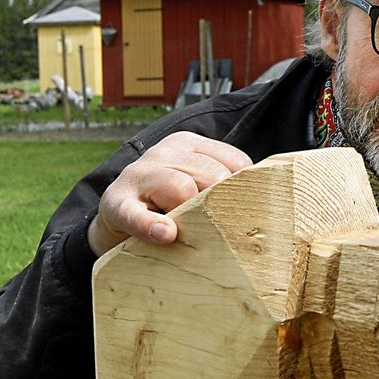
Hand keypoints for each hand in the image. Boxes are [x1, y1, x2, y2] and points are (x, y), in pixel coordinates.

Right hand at [87, 132, 251, 255]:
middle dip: (219, 205)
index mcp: (189, 144)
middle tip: (216, 227)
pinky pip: (136, 214)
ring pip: (181, 188)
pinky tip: (165, 234)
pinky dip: (152, 225)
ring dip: (191, 216)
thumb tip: (262, 204)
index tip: (240, 210)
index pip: (234, 162)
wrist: (117, 219)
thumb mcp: (196, 187)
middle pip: (212, 175)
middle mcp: (164, 152)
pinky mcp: (116, 203)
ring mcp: (138, 175)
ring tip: (190, 233)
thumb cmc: (169, 205)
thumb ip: (223, 188)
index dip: (242, 191)